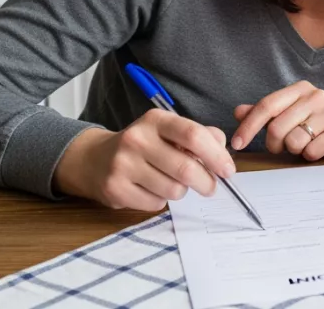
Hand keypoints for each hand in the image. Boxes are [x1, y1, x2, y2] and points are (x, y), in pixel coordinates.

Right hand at [53, 109, 234, 210]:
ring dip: (182, 191)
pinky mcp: (115, 189)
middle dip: (207, 182)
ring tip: (172, 182)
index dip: (216, 155)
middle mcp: (137, 139)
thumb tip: (222, 151)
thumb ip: (200, 136)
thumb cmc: (145, 145)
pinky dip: (162, 201)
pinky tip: (151, 189)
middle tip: (211, 187)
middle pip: (186, 168)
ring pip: (174, 190)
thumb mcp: (168, 131)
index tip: (228, 170)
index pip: (194, 135)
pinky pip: (156, 204)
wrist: (95, 160)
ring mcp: (123, 165)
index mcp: (155, 120)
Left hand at [230, 80, 323, 159]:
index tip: (237, 144)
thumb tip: (238, 111)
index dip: (248, 126)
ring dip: (294, 150)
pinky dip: (309, 156)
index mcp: (300, 89)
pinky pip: (311, 151)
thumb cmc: (314, 124)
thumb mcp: (289, 114)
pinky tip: (317, 149)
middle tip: (281, 148)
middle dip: (274, 144)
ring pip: (294, 141)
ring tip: (303, 145)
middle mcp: (316, 96)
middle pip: (277, 127)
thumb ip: (264, 113)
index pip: (266, 105)